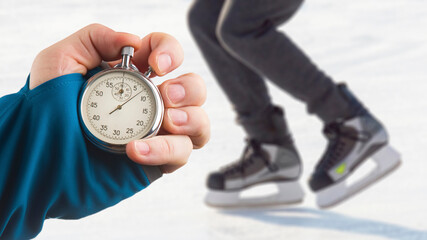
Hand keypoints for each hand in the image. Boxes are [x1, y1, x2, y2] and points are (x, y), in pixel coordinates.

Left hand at [30, 23, 209, 173]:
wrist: (39, 159)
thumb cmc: (45, 111)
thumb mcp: (60, 62)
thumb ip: (94, 38)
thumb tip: (131, 42)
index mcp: (133, 77)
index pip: (166, 54)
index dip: (170, 52)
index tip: (156, 64)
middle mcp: (151, 103)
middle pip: (193, 88)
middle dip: (188, 88)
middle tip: (167, 95)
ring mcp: (157, 132)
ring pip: (199, 123)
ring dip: (191, 118)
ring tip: (169, 121)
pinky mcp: (157, 161)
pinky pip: (181, 154)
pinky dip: (165, 150)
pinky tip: (136, 150)